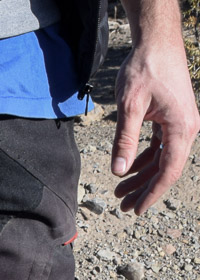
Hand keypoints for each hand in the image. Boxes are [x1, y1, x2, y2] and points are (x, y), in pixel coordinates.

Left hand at [111, 26, 199, 212]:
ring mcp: (180, 123)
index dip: (152, 193)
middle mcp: (186, 128)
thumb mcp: (129, 107)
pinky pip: (160, 146)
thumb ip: (124, 140)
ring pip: (162, 159)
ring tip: (119, 192)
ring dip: (141, 176)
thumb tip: (119, 170)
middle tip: (123, 207)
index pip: (169, 171)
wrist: (156, 43)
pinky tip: (128, 169)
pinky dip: (144, 159)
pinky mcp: (172, 118)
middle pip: (166, 169)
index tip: (137, 210)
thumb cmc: (145, 70)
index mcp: (181, 128)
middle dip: (144, 189)